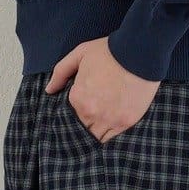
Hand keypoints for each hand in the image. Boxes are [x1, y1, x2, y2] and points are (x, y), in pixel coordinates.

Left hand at [45, 38, 160, 141]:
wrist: (139, 53)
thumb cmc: (109, 52)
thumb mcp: (79, 55)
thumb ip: (61, 72)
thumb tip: (49, 90)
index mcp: (78, 98)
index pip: (69, 115)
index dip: (73, 113)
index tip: (80, 108)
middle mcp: (91, 113)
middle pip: (81, 129)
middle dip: (83, 125)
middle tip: (89, 118)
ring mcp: (109, 119)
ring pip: (95, 137)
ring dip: (95, 132)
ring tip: (98, 125)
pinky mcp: (126, 122)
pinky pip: (112, 137)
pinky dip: (109, 134)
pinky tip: (109, 127)